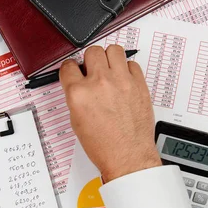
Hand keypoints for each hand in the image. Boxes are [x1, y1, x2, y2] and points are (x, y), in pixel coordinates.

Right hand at [60, 45, 161, 181]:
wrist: (128, 157)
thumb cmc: (104, 146)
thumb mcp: (76, 122)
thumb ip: (76, 97)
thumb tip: (78, 84)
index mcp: (79, 93)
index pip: (68, 65)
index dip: (71, 69)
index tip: (74, 72)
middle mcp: (100, 83)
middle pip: (92, 51)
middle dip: (90, 61)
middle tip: (93, 71)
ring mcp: (122, 81)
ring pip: (113, 50)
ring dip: (109, 58)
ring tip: (110, 70)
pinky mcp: (139, 84)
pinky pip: (132, 64)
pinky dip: (127, 69)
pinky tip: (124, 80)